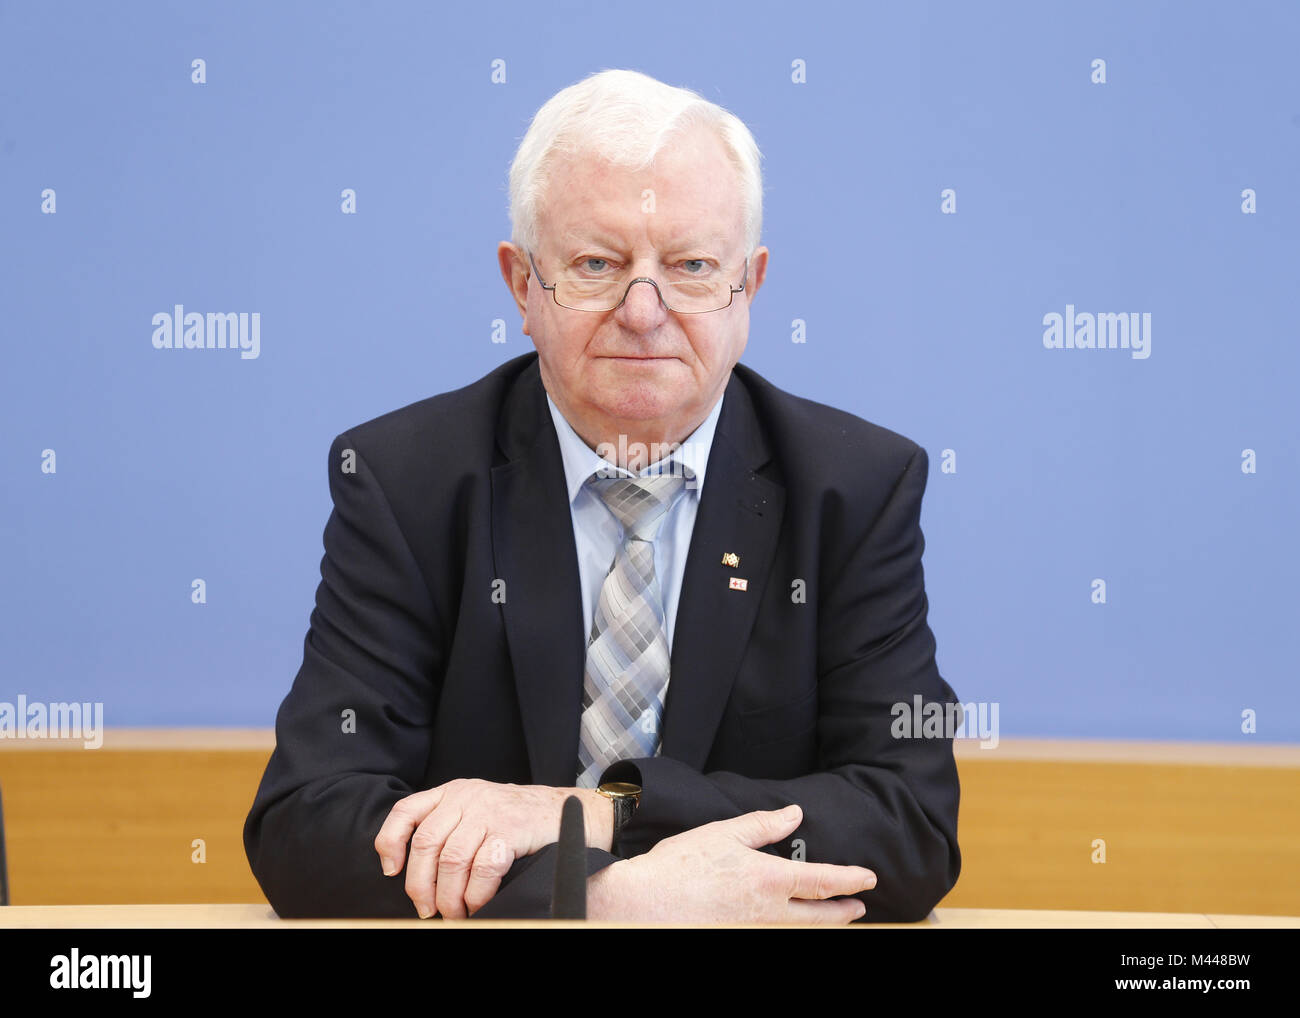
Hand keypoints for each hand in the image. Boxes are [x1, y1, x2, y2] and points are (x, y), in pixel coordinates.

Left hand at [373, 778, 612, 918]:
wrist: (568, 812)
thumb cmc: (518, 820)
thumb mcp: (477, 811)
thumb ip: (449, 828)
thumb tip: (414, 873)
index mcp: (452, 792)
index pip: (406, 812)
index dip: (390, 843)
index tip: (391, 872)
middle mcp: (466, 797)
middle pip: (426, 844)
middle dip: (420, 885)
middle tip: (428, 910)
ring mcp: (489, 811)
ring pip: (451, 861)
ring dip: (449, 897)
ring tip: (456, 914)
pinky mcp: (511, 829)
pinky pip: (483, 869)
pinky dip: (476, 895)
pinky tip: (479, 904)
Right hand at [586, 804, 875, 922]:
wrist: (645, 904)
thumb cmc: (681, 865)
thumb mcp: (725, 833)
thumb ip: (763, 825)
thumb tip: (794, 814)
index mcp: (770, 880)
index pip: (823, 881)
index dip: (850, 880)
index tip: (868, 879)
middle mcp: (769, 913)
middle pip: (820, 917)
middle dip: (844, 912)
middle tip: (860, 908)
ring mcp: (754, 930)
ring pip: (799, 930)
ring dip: (820, 923)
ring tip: (832, 917)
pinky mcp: (738, 936)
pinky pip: (773, 935)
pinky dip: (791, 929)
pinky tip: (789, 923)